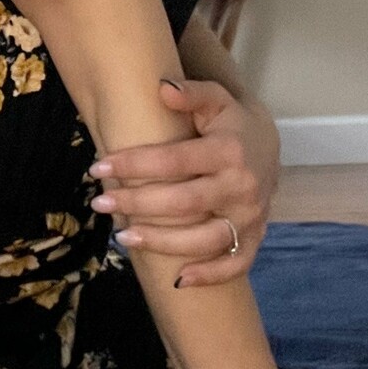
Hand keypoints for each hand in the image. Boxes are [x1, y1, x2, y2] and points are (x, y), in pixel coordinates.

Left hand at [87, 77, 277, 283]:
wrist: (267, 146)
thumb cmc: (229, 122)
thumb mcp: (215, 99)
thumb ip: (190, 92)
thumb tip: (162, 88)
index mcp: (228, 151)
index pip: (174, 161)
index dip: (134, 164)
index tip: (99, 166)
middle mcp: (241, 187)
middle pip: (183, 203)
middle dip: (137, 204)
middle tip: (100, 203)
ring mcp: (249, 216)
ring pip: (204, 239)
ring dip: (162, 243)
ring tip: (123, 238)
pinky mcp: (254, 237)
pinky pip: (234, 263)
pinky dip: (209, 276)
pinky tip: (177, 281)